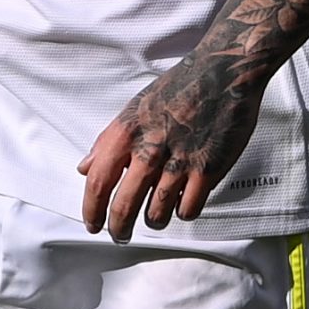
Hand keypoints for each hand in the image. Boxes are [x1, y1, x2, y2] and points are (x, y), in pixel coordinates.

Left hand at [78, 59, 262, 241]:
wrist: (223, 71)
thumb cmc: (179, 87)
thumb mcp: (134, 108)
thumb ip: (108, 140)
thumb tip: (85, 167)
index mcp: (126, 133)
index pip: (97, 182)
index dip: (91, 210)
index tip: (92, 223)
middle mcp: (149, 149)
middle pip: (123, 206)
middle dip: (118, 228)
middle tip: (120, 236)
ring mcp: (179, 161)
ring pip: (156, 213)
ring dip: (152, 223)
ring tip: (154, 220)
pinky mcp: (207, 169)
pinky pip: (188, 208)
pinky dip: (182, 213)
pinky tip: (182, 204)